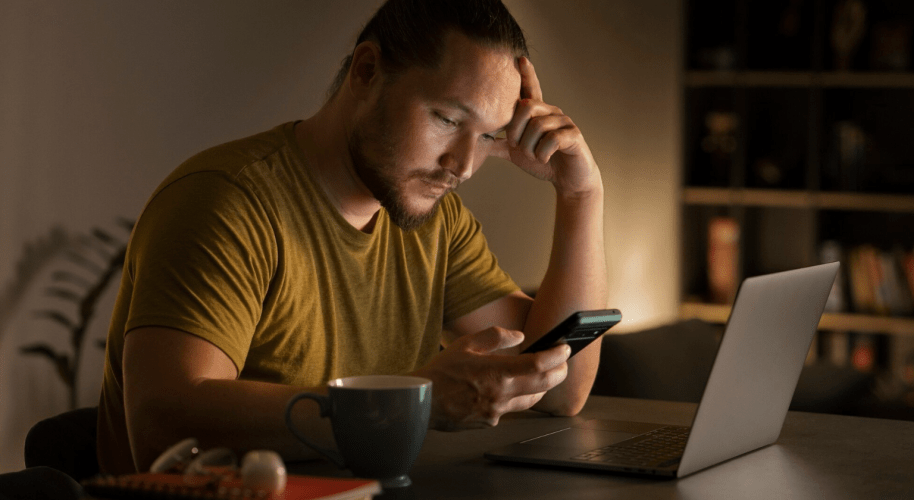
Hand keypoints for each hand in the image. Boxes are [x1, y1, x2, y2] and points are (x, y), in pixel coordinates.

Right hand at [413, 326, 570, 430]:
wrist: (421, 401)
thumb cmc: (440, 372)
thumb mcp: (466, 344)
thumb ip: (495, 337)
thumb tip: (519, 336)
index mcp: (497, 372)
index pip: (539, 364)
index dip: (557, 356)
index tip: (564, 348)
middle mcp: (501, 394)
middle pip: (544, 385)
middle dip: (559, 372)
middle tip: (562, 362)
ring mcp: (497, 412)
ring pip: (532, 400)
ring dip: (542, 387)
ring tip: (543, 374)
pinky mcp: (491, 422)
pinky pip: (512, 409)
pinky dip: (517, 397)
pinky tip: (511, 388)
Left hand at [491, 57, 600, 197]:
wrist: (568, 180)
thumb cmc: (544, 162)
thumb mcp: (517, 153)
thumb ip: (499, 144)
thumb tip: (476, 140)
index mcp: (537, 113)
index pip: (530, 89)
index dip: (526, 74)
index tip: (520, 59)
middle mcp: (551, 112)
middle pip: (526, 106)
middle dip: (515, 130)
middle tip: (516, 146)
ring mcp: (564, 122)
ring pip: (537, 126)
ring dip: (529, 147)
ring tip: (533, 156)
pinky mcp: (574, 135)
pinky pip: (552, 139)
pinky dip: (542, 154)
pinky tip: (544, 158)